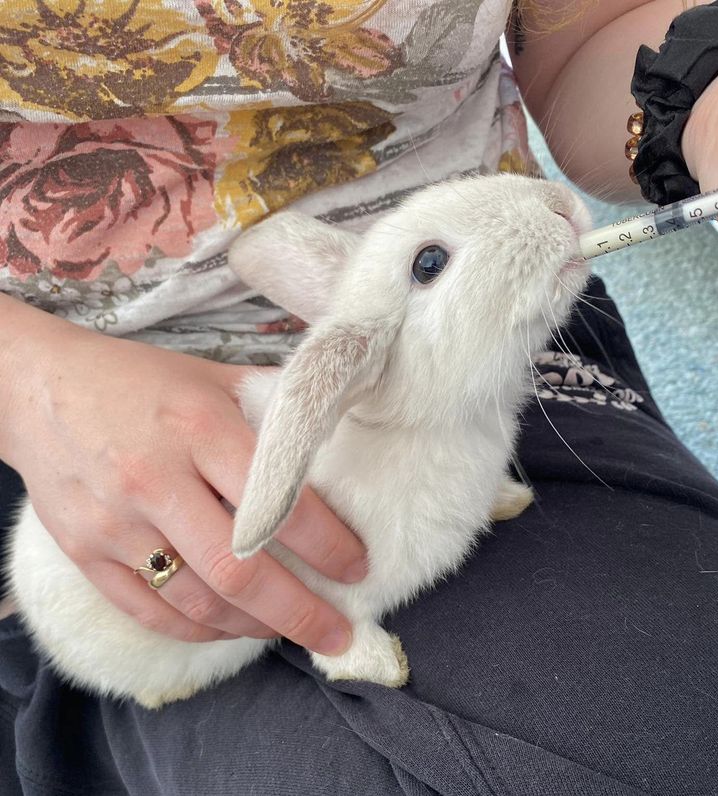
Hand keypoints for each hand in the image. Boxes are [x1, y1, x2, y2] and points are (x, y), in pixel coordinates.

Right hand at [3, 315, 365, 652]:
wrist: (37, 388)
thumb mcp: (212, 377)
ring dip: (254, 626)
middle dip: (301, 612)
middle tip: (340, 633)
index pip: (277, 501)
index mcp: (198, 427)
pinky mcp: (85, 553)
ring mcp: (114, 523)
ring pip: (196, 601)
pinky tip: (234, 626)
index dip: (327, 544)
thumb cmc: (139, 380)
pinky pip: (149, 611)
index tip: (356, 567)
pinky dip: (200, 630)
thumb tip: (339, 431)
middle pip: (239, 570)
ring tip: (293, 631)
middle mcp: (155, 479)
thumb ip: (273, 407)